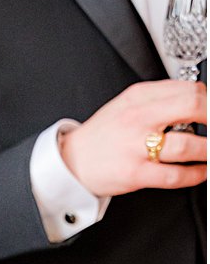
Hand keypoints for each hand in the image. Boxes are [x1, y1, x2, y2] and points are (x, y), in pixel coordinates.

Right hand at [59, 80, 206, 196]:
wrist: (69, 163)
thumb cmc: (100, 136)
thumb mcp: (125, 104)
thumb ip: (158, 98)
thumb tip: (197, 100)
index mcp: (138, 97)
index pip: (188, 89)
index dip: (209, 99)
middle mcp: (138, 119)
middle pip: (192, 107)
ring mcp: (136, 147)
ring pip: (188, 145)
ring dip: (208, 150)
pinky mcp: (134, 173)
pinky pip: (174, 175)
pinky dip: (195, 174)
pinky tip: (201, 172)